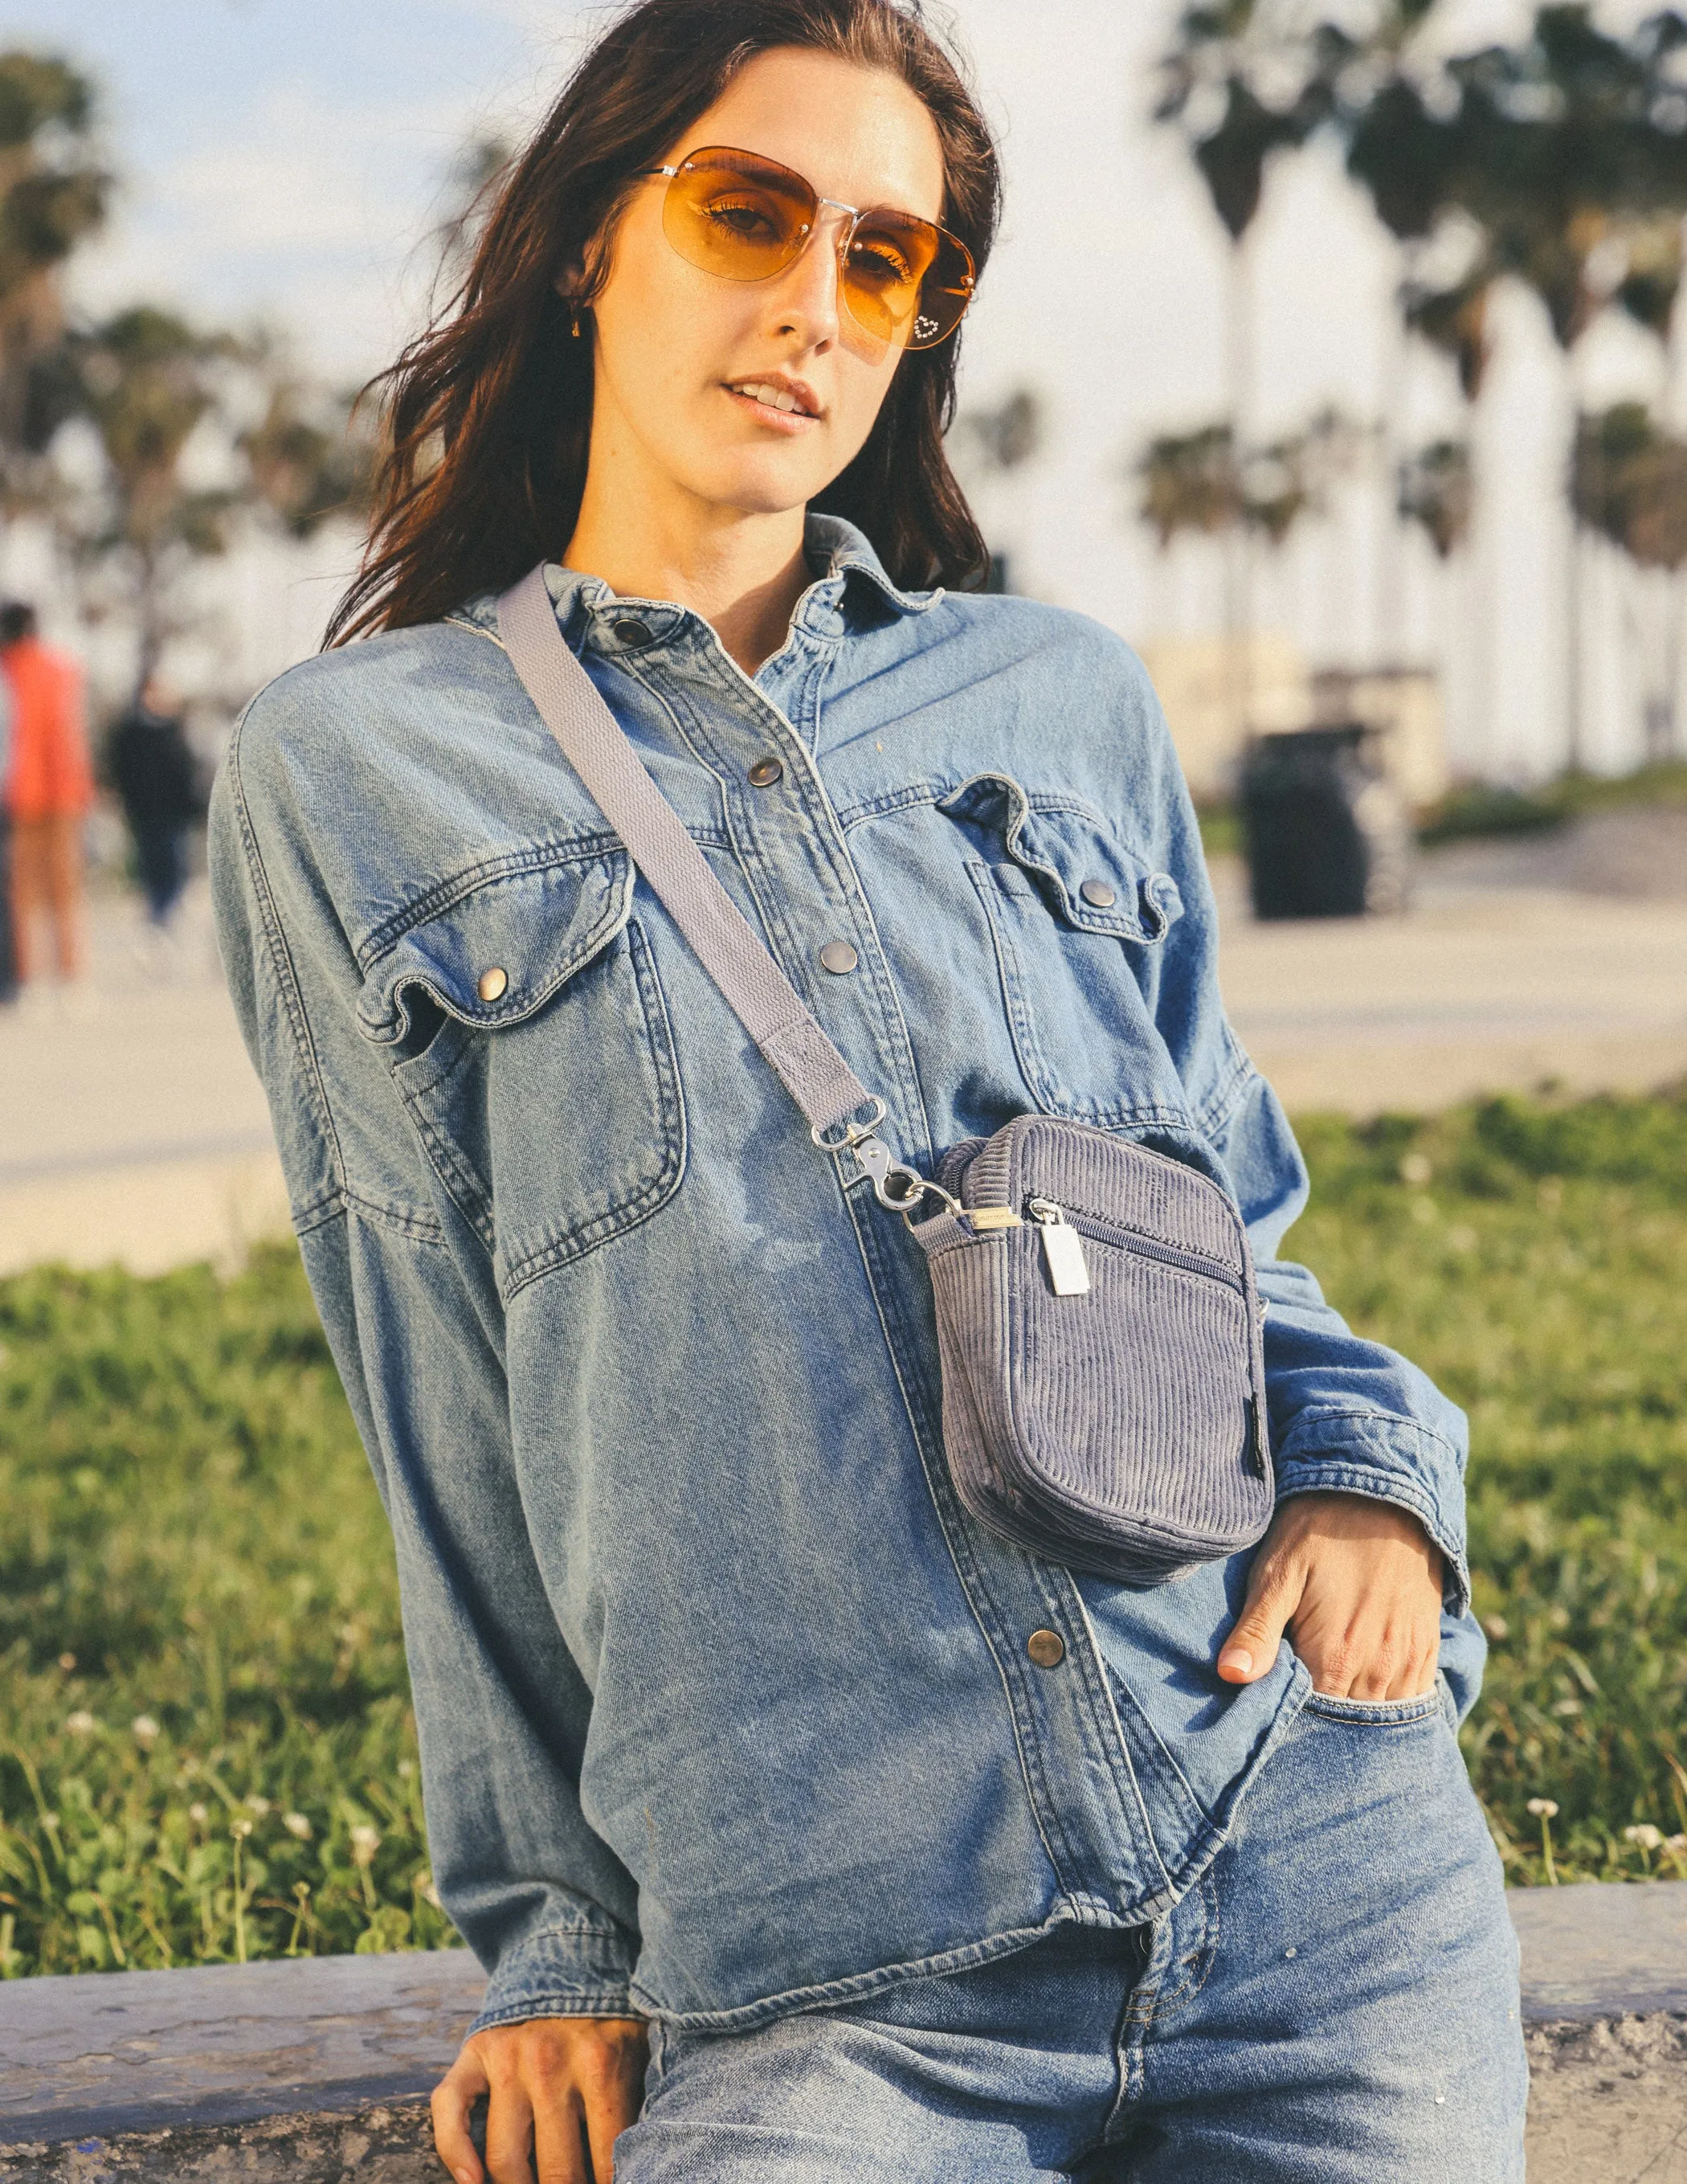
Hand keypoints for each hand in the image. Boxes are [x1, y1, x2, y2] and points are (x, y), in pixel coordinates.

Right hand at [432, 2014, 647, 2183]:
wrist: (572, 1952)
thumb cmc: (613, 2018)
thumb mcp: (640, 2050)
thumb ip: (638, 2104)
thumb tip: (643, 2163)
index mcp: (602, 2064)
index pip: (607, 2160)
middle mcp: (551, 2063)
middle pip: (556, 2171)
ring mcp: (508, 2058)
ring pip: (504, 2158)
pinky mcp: (475, 2052)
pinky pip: (450, 2111)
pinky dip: (455, 2154)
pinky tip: (471, 2181)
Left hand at [1216, 1492, 1443, 1698]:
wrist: (1384, 1492)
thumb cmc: (1319, 1529)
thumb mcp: (1277, 1572)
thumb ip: (1257, 1630)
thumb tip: (1230, 1676)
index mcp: (1335, 1657)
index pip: (1311, 1719)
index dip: (1288, 1717)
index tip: (1269, 1707)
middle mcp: (1379, 1669)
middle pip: (1347, 1722)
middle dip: (1321, 1719)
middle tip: (1294, 1702)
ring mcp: (1409, 1659)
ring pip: (1381, 1713)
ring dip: (1355, 1711)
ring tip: (1326, 1691)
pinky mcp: (1427, 1644)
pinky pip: (1413, 1695)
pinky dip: (1388, 1699)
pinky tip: (1364, 1686)